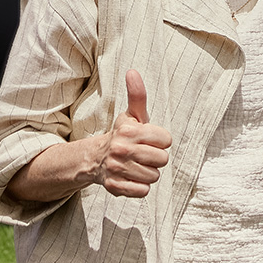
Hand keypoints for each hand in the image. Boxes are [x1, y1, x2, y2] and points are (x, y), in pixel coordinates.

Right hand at [98, 70, 172, 197]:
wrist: (96, 159)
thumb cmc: (123, 135)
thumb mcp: (132, 115)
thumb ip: (137, 95)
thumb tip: (132, 71)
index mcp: (129, 131)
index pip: (167, 140)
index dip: (161, 141)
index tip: (148, 140)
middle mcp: (121, 149)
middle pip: (162, 160)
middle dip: (156, 158)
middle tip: (142, 154)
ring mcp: (117, 169)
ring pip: (154, 176)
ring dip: (148, 173)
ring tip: (136, 166)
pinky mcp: (114, 187)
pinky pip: (143, 191)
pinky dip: (139, 187)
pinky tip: (131, 178)